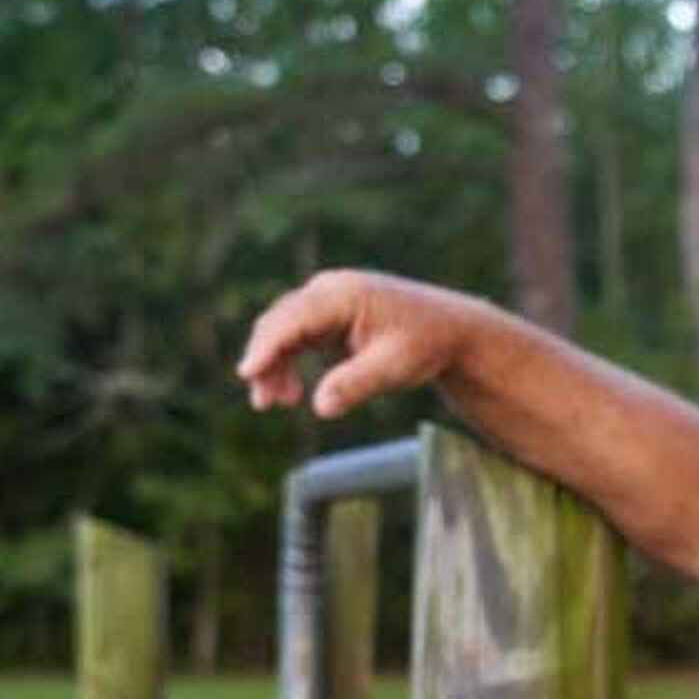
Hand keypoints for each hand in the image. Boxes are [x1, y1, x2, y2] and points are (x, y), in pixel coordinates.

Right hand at [237, 269, 490, 418]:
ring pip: (283, 331)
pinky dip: (287, 363)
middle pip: (280, 322)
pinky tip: (290, 394)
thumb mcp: (394, 367)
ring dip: (274, 365)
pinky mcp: (327, 316)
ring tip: (277, 404)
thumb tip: (320, 408)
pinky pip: (295, 337)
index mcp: (345, 294)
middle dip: (266, 361)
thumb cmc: (426, 344)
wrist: (450, 331)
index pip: (294, 318)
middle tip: (263, 404)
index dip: (268, 346)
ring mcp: (326, 301)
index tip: (248, 373)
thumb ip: (356, 384)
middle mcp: (329, 290)